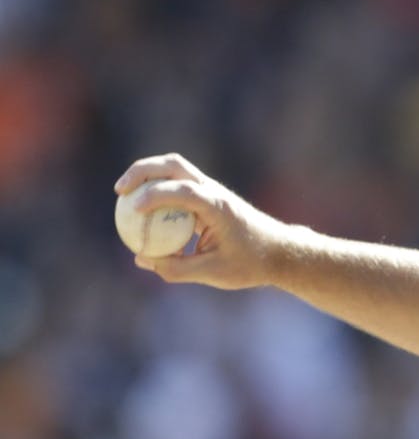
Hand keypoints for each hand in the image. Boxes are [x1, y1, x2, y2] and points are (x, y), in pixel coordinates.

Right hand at [113, 153, 292, 290]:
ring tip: (124, 194)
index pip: (183, 190)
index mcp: (218, 207)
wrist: (279, 251)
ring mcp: (211, 190)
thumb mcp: (214, 273)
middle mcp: (214, 191)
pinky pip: (176, 185)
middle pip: (173, 165)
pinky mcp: (208, 196)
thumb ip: (176, 268)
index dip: (155, 195)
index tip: (134, 209)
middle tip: (120, 191)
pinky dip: (157, 189)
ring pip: (174, 169)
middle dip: (142, 172)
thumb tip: (142, 258)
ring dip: (147, 175)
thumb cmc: (251, 263)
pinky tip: (141, 210)